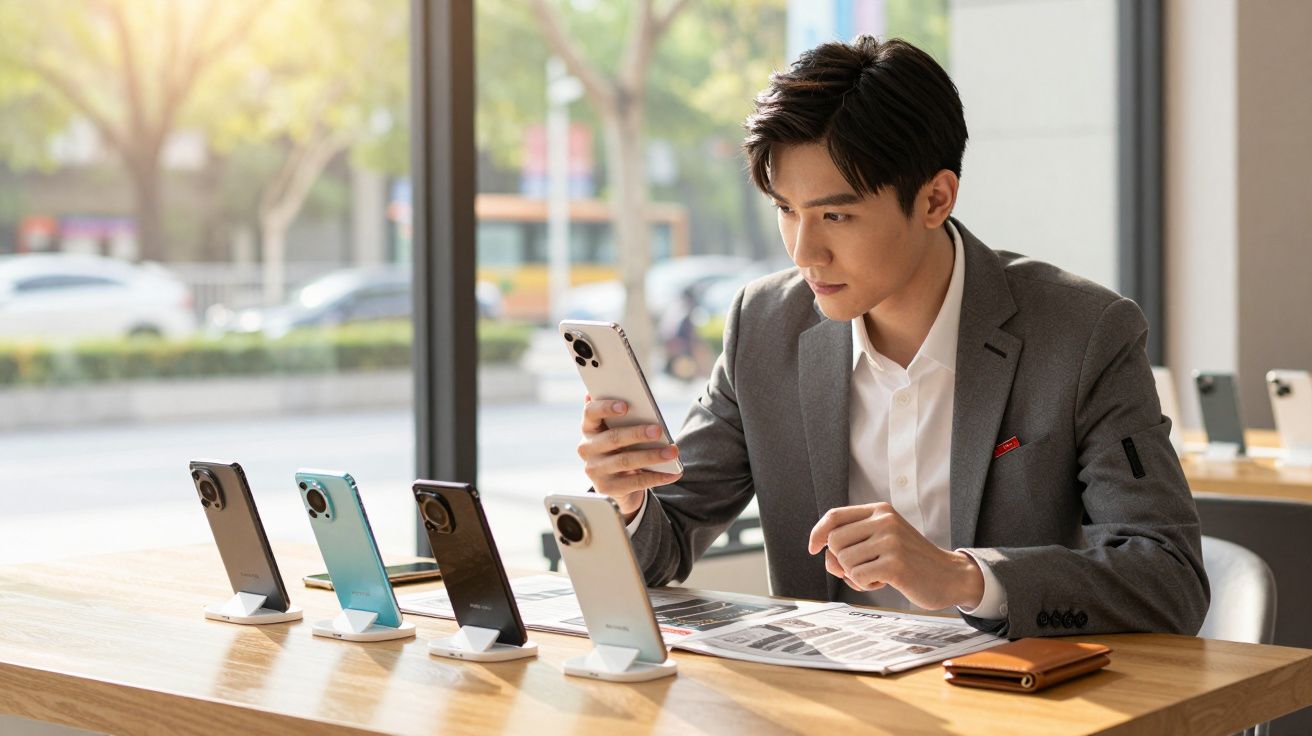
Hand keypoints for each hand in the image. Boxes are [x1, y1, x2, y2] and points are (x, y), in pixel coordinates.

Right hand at [577, 394, 682, 521]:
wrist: (618, 482)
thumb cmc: (621, 448)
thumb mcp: (619, 431)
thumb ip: (624, 417)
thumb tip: (640, 404)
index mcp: (589, 428)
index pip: (590, 413)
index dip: (605, 408)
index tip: (625, 406)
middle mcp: (587, 449)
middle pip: (613, 438)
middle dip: (637, 433)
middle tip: (658, 430)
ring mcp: (595, 470)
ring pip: (625, 461)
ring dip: (652, 456)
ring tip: (672, 452)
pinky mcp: (607, 488)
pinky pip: (635, 482)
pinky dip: (656, 477)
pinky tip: (673, 473)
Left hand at [807, 502, 983, 610]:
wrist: (950, 576)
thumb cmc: (911, 561)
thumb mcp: (883, 541)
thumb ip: (852, 543)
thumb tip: (826, 558)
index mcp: (880, 510)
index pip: (834, 515)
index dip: (818, 532)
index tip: (813, 548)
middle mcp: (884, 520)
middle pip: (834, 541)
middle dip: (840, 561)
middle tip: (860, 569)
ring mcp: (890, 541)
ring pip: (844, 561)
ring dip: (855, 575)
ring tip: (877, 574)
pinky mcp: (895, 563)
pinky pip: (858, 577)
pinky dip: (865, 585)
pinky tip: (884, 582)